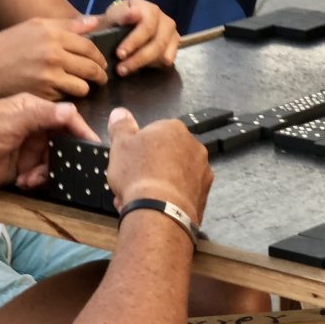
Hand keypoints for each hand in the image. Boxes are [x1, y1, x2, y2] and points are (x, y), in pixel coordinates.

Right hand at [0, 17, 107, 99]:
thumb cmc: (8, 45)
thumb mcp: (34, 26)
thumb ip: (66, 25)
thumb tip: (94, 22)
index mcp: (53, 35)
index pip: (90, 47)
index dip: (99, 57)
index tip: (101, 63)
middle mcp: (54, 55)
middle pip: (91, 68)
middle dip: (100, 75)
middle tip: (100, 79)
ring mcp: (48, 76)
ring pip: (82, 87)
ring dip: (84, 88)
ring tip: (81, 86)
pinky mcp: (42, 94)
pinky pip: (65, 97)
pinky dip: (66, 96)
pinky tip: (61, 92)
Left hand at [0, 94, 98, 197]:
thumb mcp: (8, 123)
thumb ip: (41, 116)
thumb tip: (72, 110)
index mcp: (29, 108)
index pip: (64, 116)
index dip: (80, 130)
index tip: (92, 145)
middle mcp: (31, 126)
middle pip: (63, 139)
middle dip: (66, 155)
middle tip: (67, 168)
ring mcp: (27, 147)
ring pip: (54, 159)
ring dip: (49, 170)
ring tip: (34, 178)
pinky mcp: (21, 167)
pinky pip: (42, 173)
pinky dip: (38, 179)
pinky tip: (25, 182)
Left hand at [99, 0, 179, 76]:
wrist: (123, 26)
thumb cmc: (118, 21)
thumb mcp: (112, 16)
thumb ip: (120, 14)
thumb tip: (134, 14)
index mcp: (150, 9)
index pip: (147, 26)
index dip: (134, 41)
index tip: (119, 54)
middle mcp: (165, 20)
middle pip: (157, 43)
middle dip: (138, 58)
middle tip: (121, 69)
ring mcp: (172, 33)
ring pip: (163, 53)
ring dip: (143, 63)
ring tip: (125, 70)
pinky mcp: (175, 45)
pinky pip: (167, 60)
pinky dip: (153, 65)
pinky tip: (140, 64)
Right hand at [106, 108, 212, 223]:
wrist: (160, 211)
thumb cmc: (138, 172)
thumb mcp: (120, 144)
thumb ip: (121, 126)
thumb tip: (120, 112)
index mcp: (175, 129)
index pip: (154, 134)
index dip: (137, 150)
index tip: (127, 163)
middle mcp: (194, 146)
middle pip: (165, 156)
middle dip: (147, 169)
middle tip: (130, 183)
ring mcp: (202, 171)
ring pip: (173, 176)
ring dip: (157, 185)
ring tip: (138, 199)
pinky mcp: (204, 194)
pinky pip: (181, 193)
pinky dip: (169, 199)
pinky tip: (153, 208)